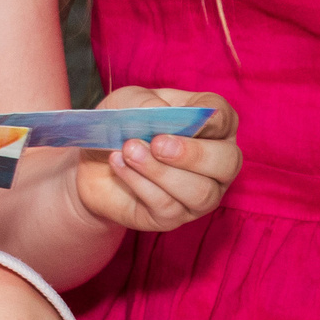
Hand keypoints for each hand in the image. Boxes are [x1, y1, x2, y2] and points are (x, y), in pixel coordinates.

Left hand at [73, 87, 240, 233]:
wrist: (91, 161)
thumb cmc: (120, 126)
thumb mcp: (125, 102)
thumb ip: (144, 102)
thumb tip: (160, 112)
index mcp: (210, 127)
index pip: (226, 120)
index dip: (213, 119)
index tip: (189, 116)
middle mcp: (214, 164)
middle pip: (227, 162)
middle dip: (194, 154)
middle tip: (158, 144)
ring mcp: (198, 195)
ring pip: (200, 192)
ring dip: (161, 171)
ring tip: (129, 151)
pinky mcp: (173, 217)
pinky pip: (168, 206)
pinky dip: (140, 183)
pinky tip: (119, 164)